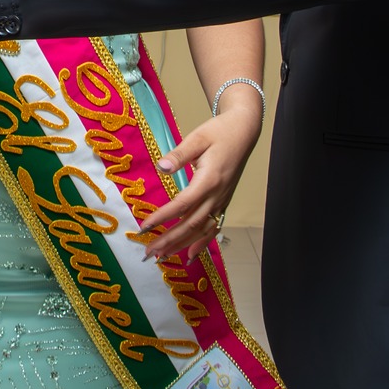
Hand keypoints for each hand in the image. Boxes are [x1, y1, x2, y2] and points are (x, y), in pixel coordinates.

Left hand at [138, 102, 263, 261]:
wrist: (243, 131)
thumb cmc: (219, 132)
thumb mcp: (197, 138)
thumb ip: (179, 155)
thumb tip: (161, 167)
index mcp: (209, 180)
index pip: (182, 204)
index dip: (163, 217)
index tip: (144, 226)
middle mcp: (217, 195)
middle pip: (190, 224)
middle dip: (169, 240)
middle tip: (148, 252)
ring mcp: (222, 201)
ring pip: (201, 230)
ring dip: (181, 245)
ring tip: (162, 257)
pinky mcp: (223, 202)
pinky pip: (213, 228)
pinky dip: (202, 244)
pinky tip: (190, 256)